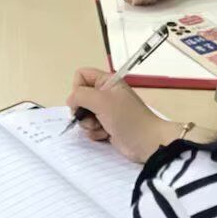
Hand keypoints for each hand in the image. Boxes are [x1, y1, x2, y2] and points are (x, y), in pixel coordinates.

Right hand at [66, 67, 181, 163]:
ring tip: (101, 127)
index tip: (83, 100)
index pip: (82, 75)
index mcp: (107, 82)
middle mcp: (105, 94)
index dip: (78, 87)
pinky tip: (105, 135)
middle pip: (80, 97)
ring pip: (83, 114)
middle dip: (82, 110)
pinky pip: (90, 127)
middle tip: (91, 116)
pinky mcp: (107, 126)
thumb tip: (70, 101)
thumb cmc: (126, 117)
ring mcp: (106, 111)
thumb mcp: (101, 101)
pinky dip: (95, 132)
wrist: (146, 142)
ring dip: (88, 123)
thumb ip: (80, 95)